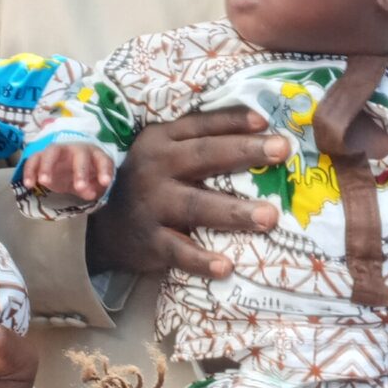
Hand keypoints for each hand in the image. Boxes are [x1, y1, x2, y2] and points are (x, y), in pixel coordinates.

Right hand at [21, 140, 117, 205]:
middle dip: (80, 171)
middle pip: (79, 154)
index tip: (105, 183)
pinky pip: (33, 159)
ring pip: (52, 152)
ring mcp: (58, 150)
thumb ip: (91, 188)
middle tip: (79, 188)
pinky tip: (29, 184)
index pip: (103, 160)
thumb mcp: (90, 184)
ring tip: (44, 181)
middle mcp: (76, 149)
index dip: (105, 170)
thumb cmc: (83, 174)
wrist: (67, 165)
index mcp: (94, 154)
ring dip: (47, 166)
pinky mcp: (41, 156)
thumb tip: (89, 194)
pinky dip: (30, 171)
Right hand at [87, 108, 287, 279]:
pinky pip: (179, 251)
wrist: (105, 227)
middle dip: (245, 152)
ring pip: (196, 206)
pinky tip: (226, 267)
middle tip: (283, 150)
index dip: (233, 121)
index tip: (266, 120)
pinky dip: (201, 260)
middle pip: (204, 156)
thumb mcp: (164, 151)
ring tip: (269, 216)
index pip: (201, 124)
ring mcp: (152, 205)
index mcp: (162, 139)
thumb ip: (201, 140)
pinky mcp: (151, 240)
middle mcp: (156, 167)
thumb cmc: (151, 182)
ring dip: (234, 212)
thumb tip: (261, 129)